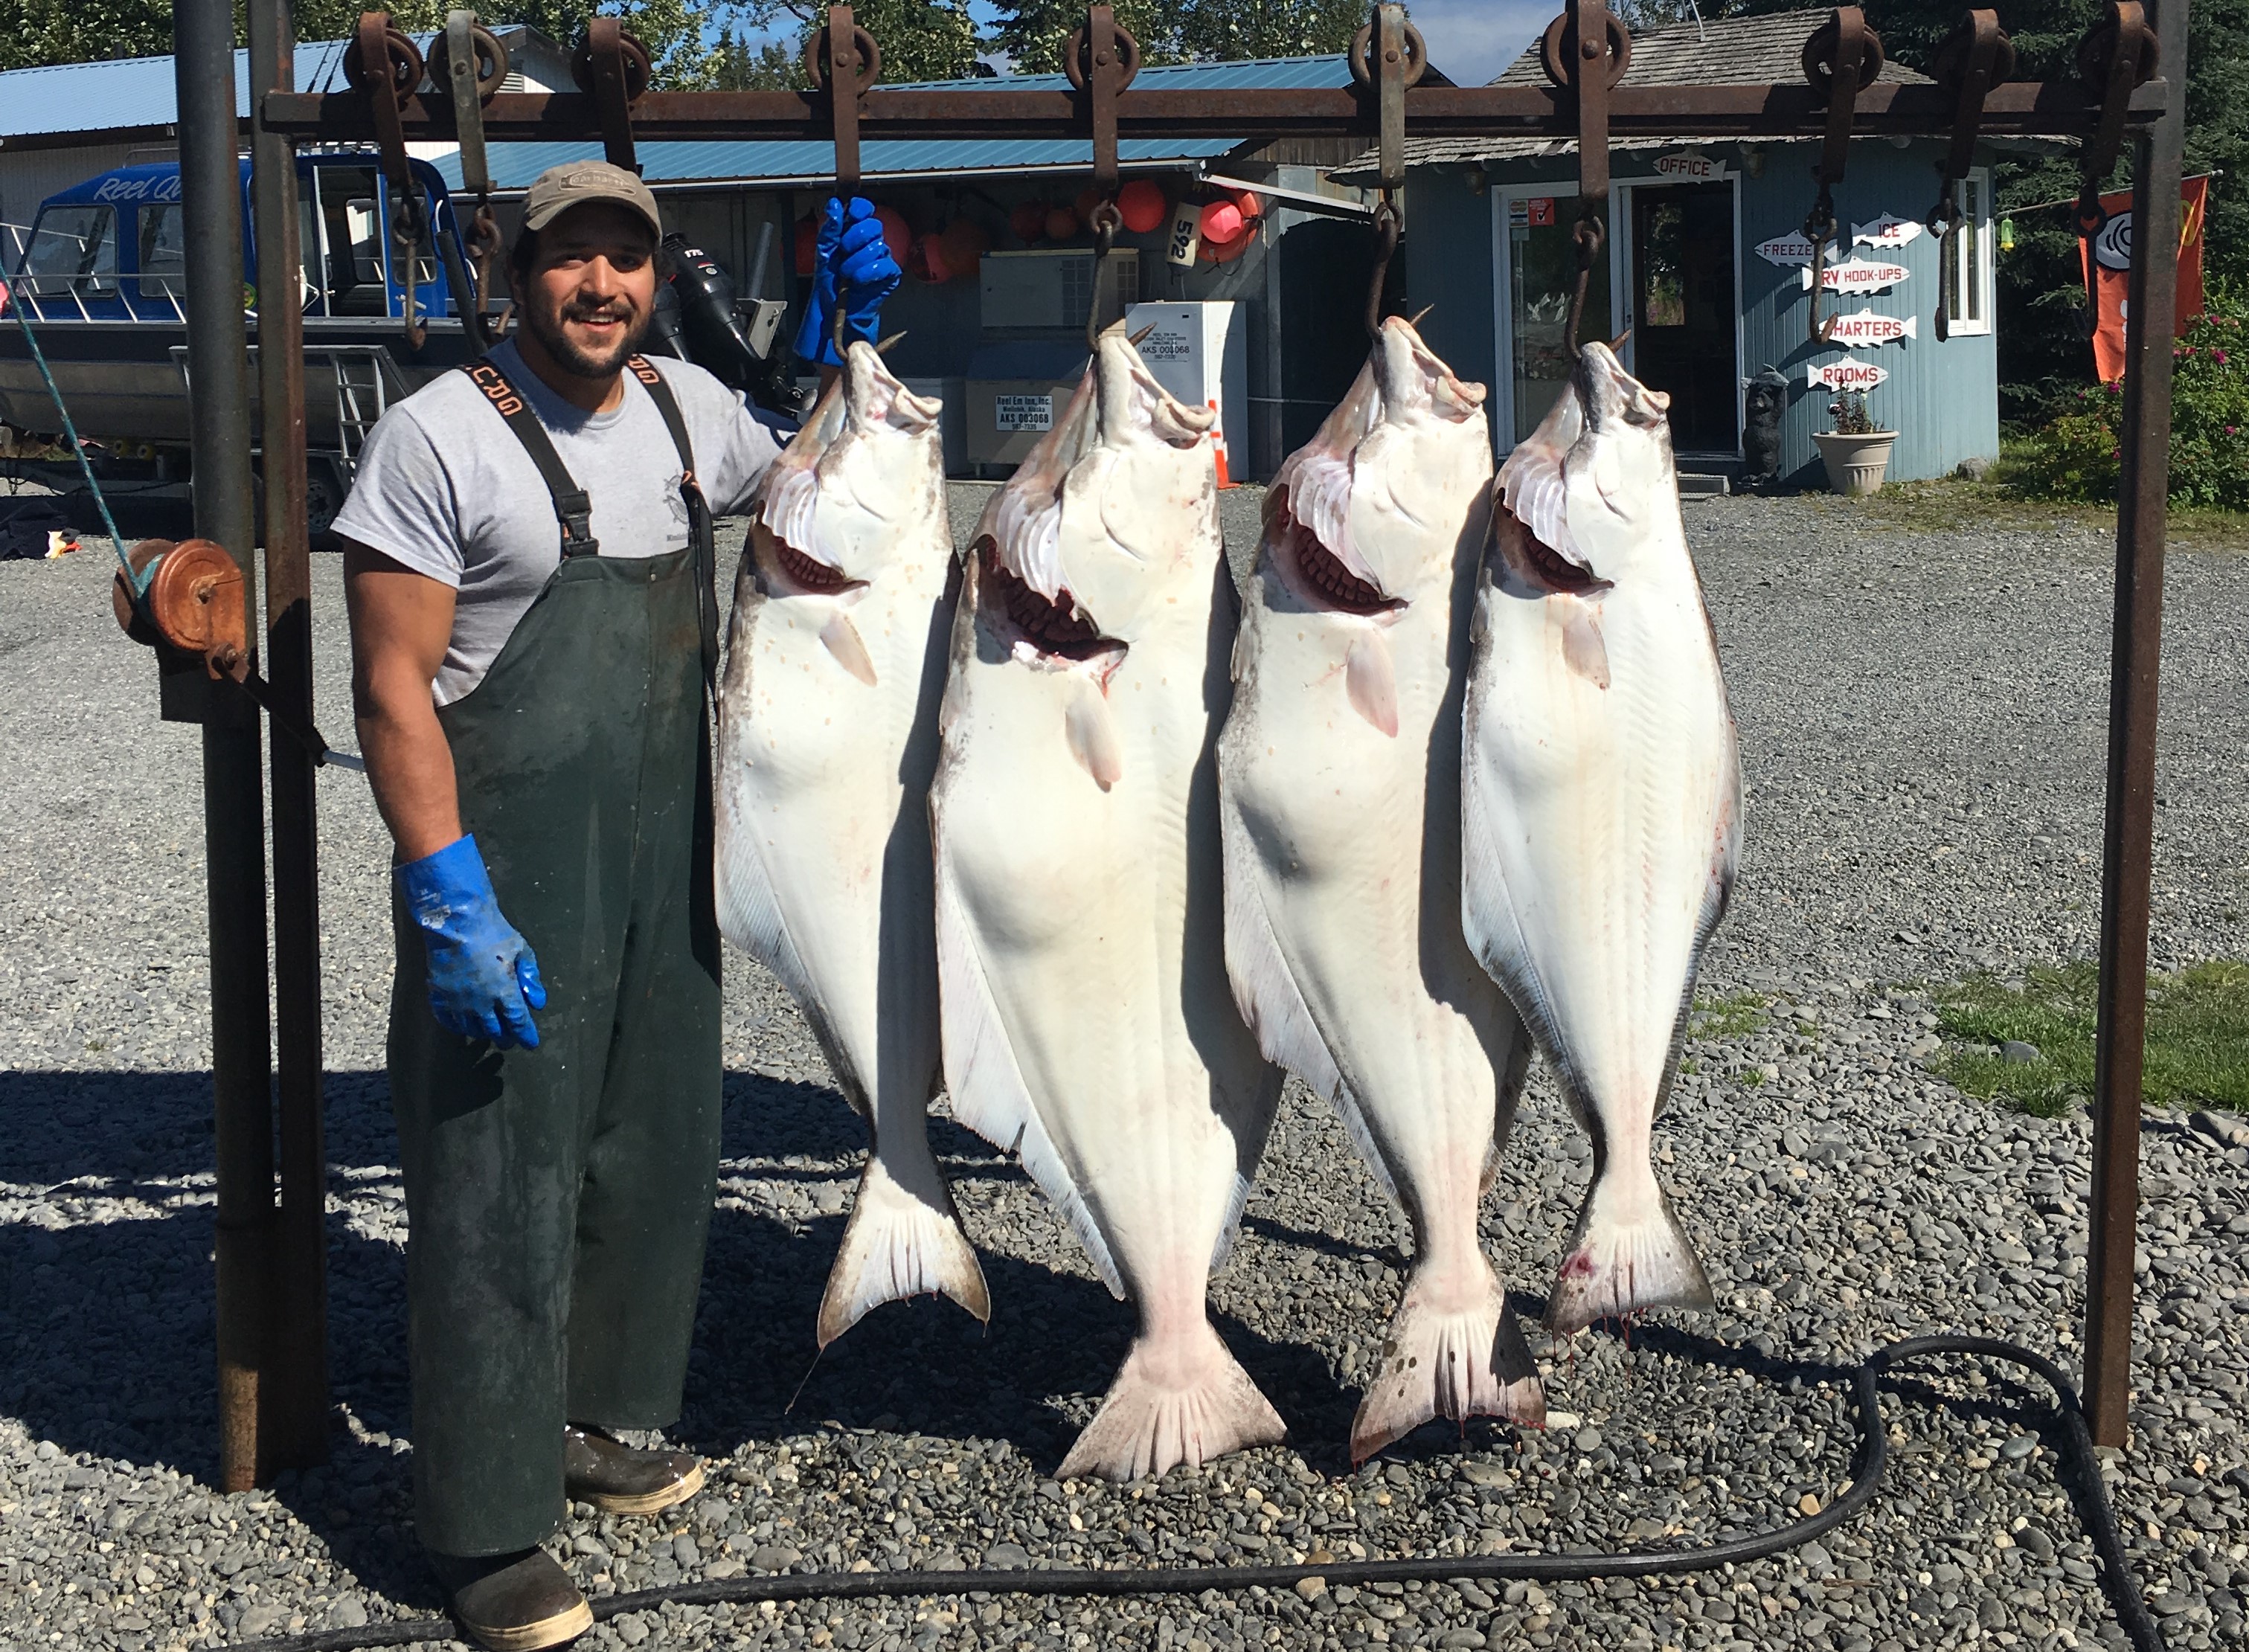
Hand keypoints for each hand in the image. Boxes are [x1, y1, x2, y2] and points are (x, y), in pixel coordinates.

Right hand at [396, 834, 546, 1048]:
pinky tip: (464, 1025)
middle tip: (510, 1041)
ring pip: (472, 1029)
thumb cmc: (493, 932)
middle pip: (495, 1030)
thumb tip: (538, 1003)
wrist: (456, 922)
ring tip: (489, 1033)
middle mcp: (481, 1001)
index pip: (518, 1022)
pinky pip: (448, 1021)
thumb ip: (531, 978)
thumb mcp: (522, 950)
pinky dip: (458, 1026)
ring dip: (483, 1033)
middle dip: (506, 1038)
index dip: (526, 1036)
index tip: (531, 1044)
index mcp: (504, 991)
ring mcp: (458, 1001)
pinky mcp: (440, 995)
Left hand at [791, 197, 900, 367]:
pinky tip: (858, 280)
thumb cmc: (829, 284)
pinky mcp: (889, 276)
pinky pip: (884, 266)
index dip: (859, 208)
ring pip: (877, 246)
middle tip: (843, 252)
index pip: (863, 209)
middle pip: (873, 225)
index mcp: (854, 233)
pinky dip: (868, 272)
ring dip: (857, 260)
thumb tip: (834, 205)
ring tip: (847, 274)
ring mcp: (881, 259)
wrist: (833, 312)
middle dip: (855, 237)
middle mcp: (870, 243)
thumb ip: (830, 229)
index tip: (851, 214)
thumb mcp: (824, 253)